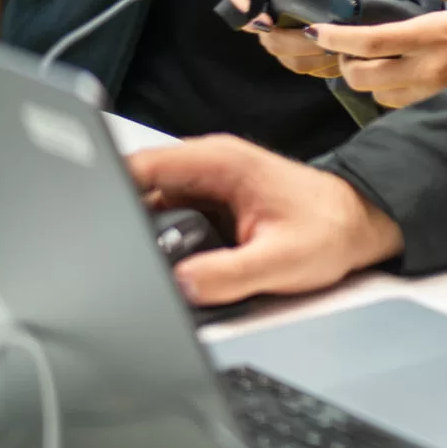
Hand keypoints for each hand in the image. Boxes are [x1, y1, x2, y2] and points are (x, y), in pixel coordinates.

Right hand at [128, 135, 402, 304]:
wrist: (360, 226)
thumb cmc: (331, 230)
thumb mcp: (280, 260)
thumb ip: (227, 274)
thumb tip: (179, 285)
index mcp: (219, 163)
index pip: (141, 165)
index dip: (105, 188)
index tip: (87, 218)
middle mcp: (207, 168)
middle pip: (138, 189)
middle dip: (120, 220)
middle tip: (112, 256)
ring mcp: (206, 187)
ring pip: (149, 209)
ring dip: (141, 234)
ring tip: (136, 263)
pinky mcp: (209, 208)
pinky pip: (168, 222)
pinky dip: (160, 242)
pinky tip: (161, 264)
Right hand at [231, 0, 392, 78]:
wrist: (390, 0)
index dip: (243, 9)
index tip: (263, 20)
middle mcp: (283, 17)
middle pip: (271, 38)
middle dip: (293, 40)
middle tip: (318, 34)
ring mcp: (295, 42)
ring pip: (290, 59)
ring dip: (313, 55)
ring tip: (337, 45)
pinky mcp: (312, 60)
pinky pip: (310, 70)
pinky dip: (326, 65)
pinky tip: (343, 55)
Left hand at [310, 0, 446, 108]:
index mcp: (435, 33)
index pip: (373, 41)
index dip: (337, 39)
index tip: (317, 31)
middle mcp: (429, 67)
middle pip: (364, 76)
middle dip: (345, 63)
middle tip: (346, 47)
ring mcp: (434, 90)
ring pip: (378, 94)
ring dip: (367, 78)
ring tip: (371, 60)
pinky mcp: (441, 103)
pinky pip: (400, 103)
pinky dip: (387, 91)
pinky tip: (395, 74)